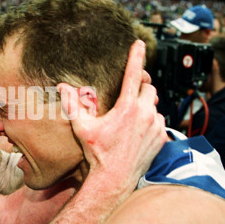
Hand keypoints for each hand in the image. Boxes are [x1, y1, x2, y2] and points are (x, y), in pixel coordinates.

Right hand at [57, 40, 166, 188]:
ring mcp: (155, 126)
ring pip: (154, 106)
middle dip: (140, 88)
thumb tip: (62, 86)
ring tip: (130, 120)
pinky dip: (150, 123)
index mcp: (127, 107)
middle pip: (149, 88)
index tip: (139, 43)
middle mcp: (145, 114)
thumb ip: (72, 104)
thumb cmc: (97, 153)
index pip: (133, 74)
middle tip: (127, 98)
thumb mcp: (81, 128)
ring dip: (145, 107)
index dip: (136, 56)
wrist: (114, 179)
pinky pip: (159, 122)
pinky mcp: (162, 138)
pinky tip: (136, 133)